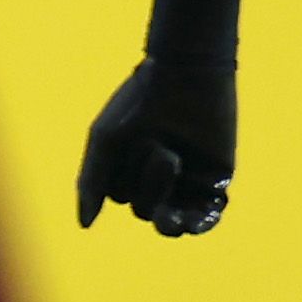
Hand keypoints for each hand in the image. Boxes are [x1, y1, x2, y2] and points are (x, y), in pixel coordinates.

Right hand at [75, 53, 233, 233]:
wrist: (187, 76)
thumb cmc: (139, 104)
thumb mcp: (106, 141)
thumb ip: (92, 182)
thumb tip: (85, 224)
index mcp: (126, 166)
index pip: (119, 194)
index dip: (122, 180)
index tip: (132, 143)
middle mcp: (155, 177)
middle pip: (145, 208)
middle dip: (150, 186)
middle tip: (163, 150)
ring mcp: (187, 180)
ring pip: (173, 218)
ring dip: (170, 220)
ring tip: (170, 217)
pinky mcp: (216, 179)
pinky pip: (209, 215)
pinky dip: (202, 223)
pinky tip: (196, 220)